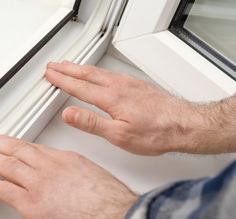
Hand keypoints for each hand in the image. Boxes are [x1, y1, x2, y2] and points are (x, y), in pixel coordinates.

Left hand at [0, 133, 137, 218]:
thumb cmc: (111, 203)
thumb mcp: (95, 178)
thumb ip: (77, 177)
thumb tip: (71, 184)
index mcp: (66, 159)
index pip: (34, 148)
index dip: (17, 145)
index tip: (9, 142)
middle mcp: (49, 166)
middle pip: (16, 149)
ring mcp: (38, 183)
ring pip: (5, 164)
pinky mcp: (31, 203)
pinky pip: (2, 189)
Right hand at [45, 61, 199, 154]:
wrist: (184, 125)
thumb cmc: (156, 132)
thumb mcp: (119, 135)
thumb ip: (92, 123)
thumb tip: (69, 114)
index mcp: (111, 98)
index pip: (79, 87)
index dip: (62, 81)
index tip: (51, 75)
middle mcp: (119, 86)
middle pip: (87, 74)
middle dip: (67, 69)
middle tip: (54, 66)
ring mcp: (129, 84)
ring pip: (98, 71)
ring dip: (81, 68)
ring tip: (70, 65)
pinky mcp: (138, 85)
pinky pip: (111, 72)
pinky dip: (97, 70)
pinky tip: (99, 72)